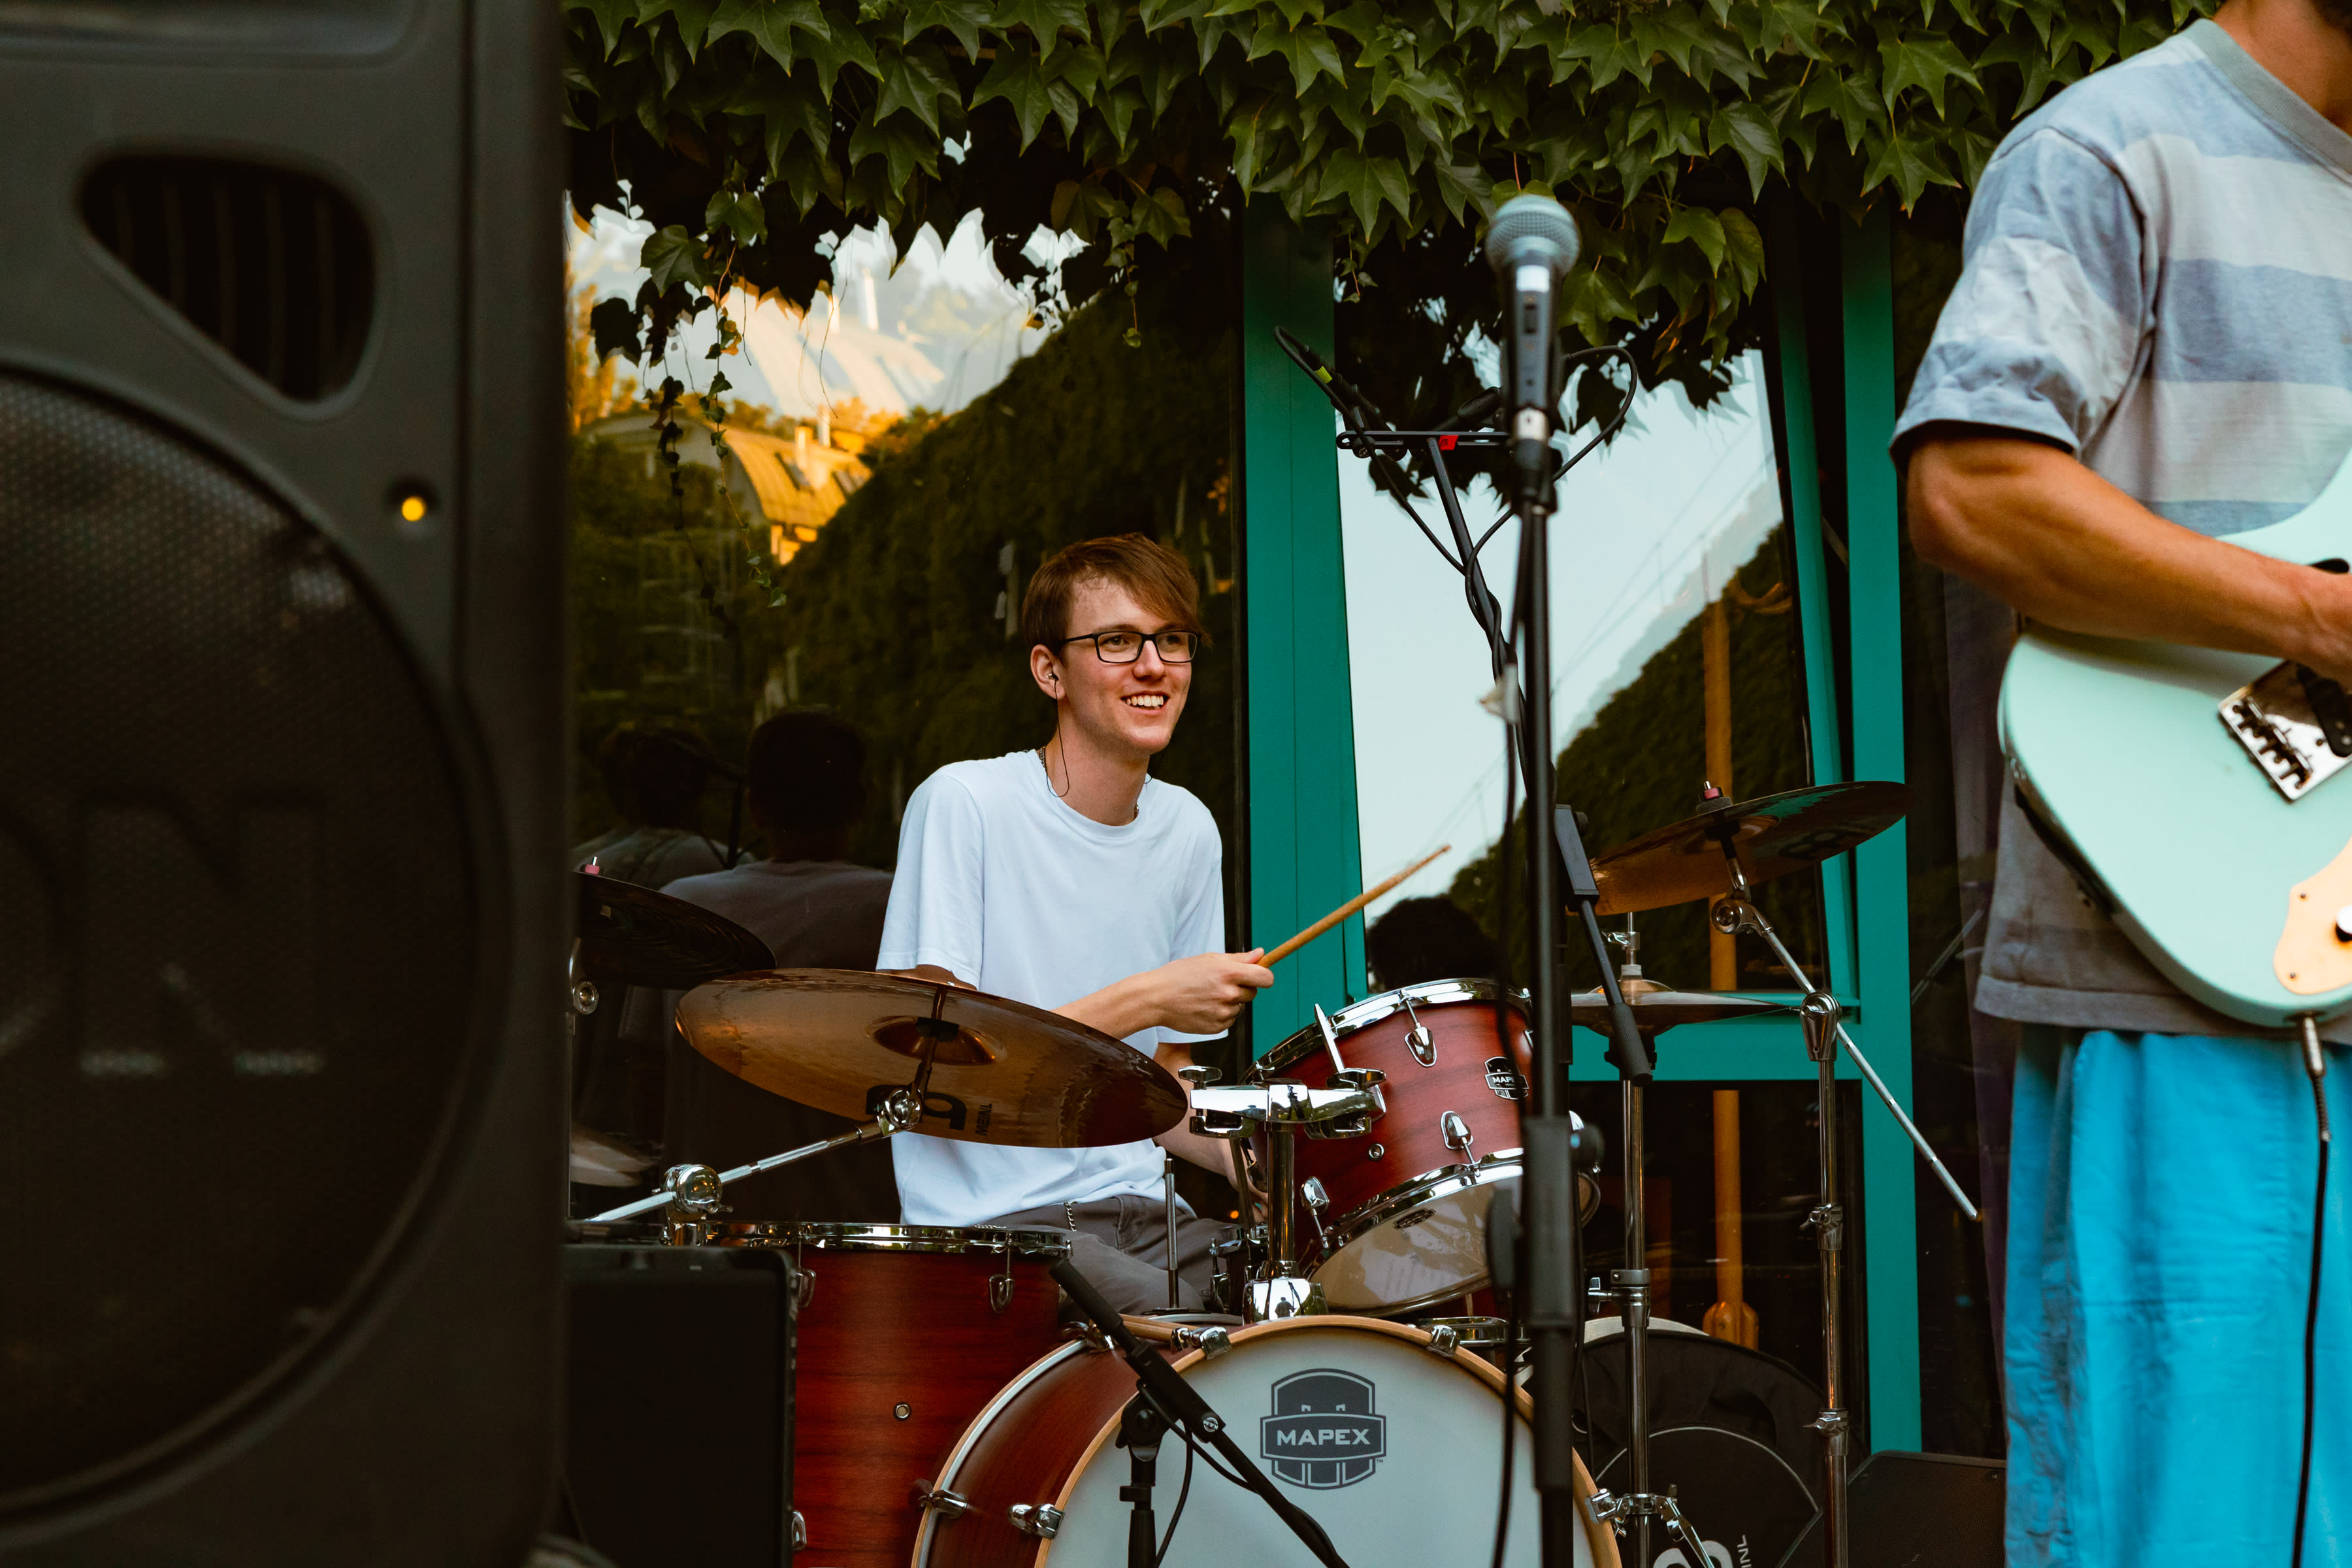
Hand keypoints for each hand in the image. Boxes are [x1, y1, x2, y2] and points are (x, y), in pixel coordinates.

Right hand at [1140, 948, 1273, 1034]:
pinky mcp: (1218, 1027)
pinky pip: (1230, 1020)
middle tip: (1220, 983)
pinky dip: (1221, 1014)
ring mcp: (1223, 1012)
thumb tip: (1260, 954)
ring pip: (1240, 1007)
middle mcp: (1229, 994)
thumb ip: (1238, 958)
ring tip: (1207, 996)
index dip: (1264, 977)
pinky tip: (1204, 1007)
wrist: (1157, 998)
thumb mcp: (1209, 959)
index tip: (1259, 977)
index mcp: (1229, 973)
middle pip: (1253, 993)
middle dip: (1242, 988)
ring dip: (1230, 1002)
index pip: (1266, 978)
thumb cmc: (1179, 975)